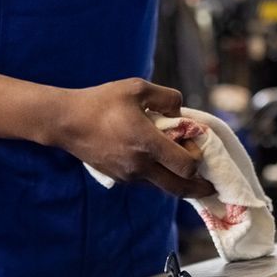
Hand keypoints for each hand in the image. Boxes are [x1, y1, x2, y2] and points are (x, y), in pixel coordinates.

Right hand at [48, 79, 216, 198]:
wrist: (66, 122)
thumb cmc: (102, 101)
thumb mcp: (137, 88)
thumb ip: (167, 97)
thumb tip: (181, 112)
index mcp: (147, 143)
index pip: (186, 165)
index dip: (197, 158)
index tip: (195, 145)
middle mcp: (140, 165)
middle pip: (180, 188)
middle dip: (199, 187)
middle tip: (210, 185)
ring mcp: (129, 175)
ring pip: (163, 187)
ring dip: (177, 181)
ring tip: (185, 168)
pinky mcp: (119, 178)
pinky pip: (147, 182)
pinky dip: (158, 176)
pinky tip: (159, 161)